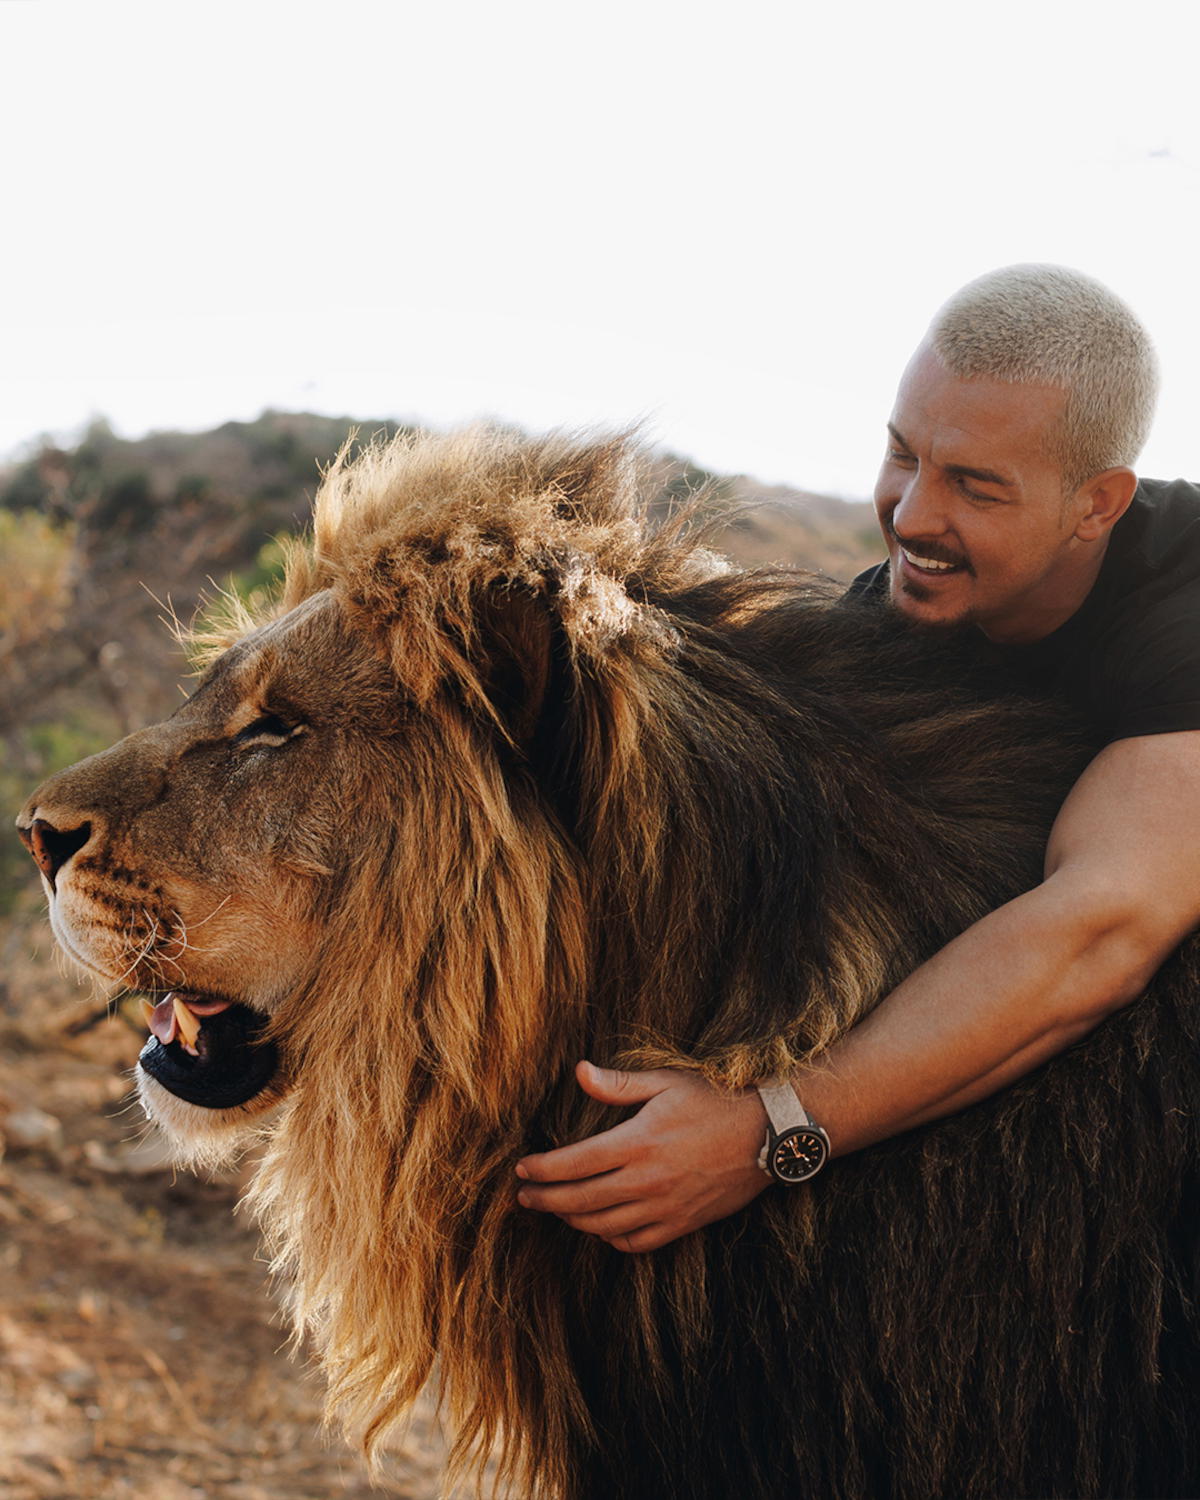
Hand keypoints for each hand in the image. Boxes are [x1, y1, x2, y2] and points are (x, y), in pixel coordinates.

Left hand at [515, 1061, 770, 1251]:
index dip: (541, 1169)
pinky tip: (600, 1225)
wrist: (767, 1134)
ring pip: (603, 1225)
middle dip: (544, 1199)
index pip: (573, 1163)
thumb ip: (619, 1084)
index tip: (521, 1169)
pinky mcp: (683, 1224)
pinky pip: (635, 1242)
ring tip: (555, 1207)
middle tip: (523, 1196)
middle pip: (579, 1200)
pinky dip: (610, 1237)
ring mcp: (665, 1207)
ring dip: (572, 1218)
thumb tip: (579, 1072)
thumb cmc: (714, 1100)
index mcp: (638, 1142)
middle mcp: (647, 1180)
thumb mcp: (665, 1082)